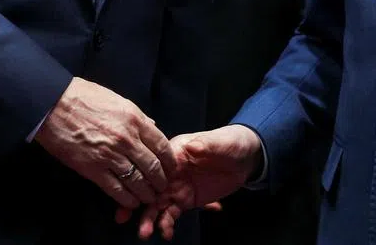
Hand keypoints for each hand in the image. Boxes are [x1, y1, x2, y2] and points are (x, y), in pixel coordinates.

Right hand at [34, 78, 176, 209]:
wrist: (54, 104)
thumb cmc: (84, 97)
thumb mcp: (117, 100)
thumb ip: (137, 116)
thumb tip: (152, 125)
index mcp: (134, 119)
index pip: (162, 145)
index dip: (169, 161)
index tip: (171, 169)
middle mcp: (127, 139)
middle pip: (153, 166)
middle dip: (161, 180)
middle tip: (162, 187)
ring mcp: (110, 155)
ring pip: (137, 181)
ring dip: (146, 193)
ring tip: (149, 198)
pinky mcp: (93, 169)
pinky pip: (116, 189)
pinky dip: (126, 199)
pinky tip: (131, 202)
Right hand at [128, 125, 263, 240]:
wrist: (245, 157)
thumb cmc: (230, 143)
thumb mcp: (219, 143)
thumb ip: (205, 145)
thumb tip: (192, 146)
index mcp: (176, 154)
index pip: (154, 167)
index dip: (140, 179)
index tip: (130, 194)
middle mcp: (172, 172)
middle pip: (151, 189)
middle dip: (140, 206)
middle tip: (130, 219)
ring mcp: (179, 187)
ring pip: (159, 205)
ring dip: (151, 219)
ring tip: (147, 233)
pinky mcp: (187, 199)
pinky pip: (173, 214)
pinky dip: (168, 224)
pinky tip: (167, 233)